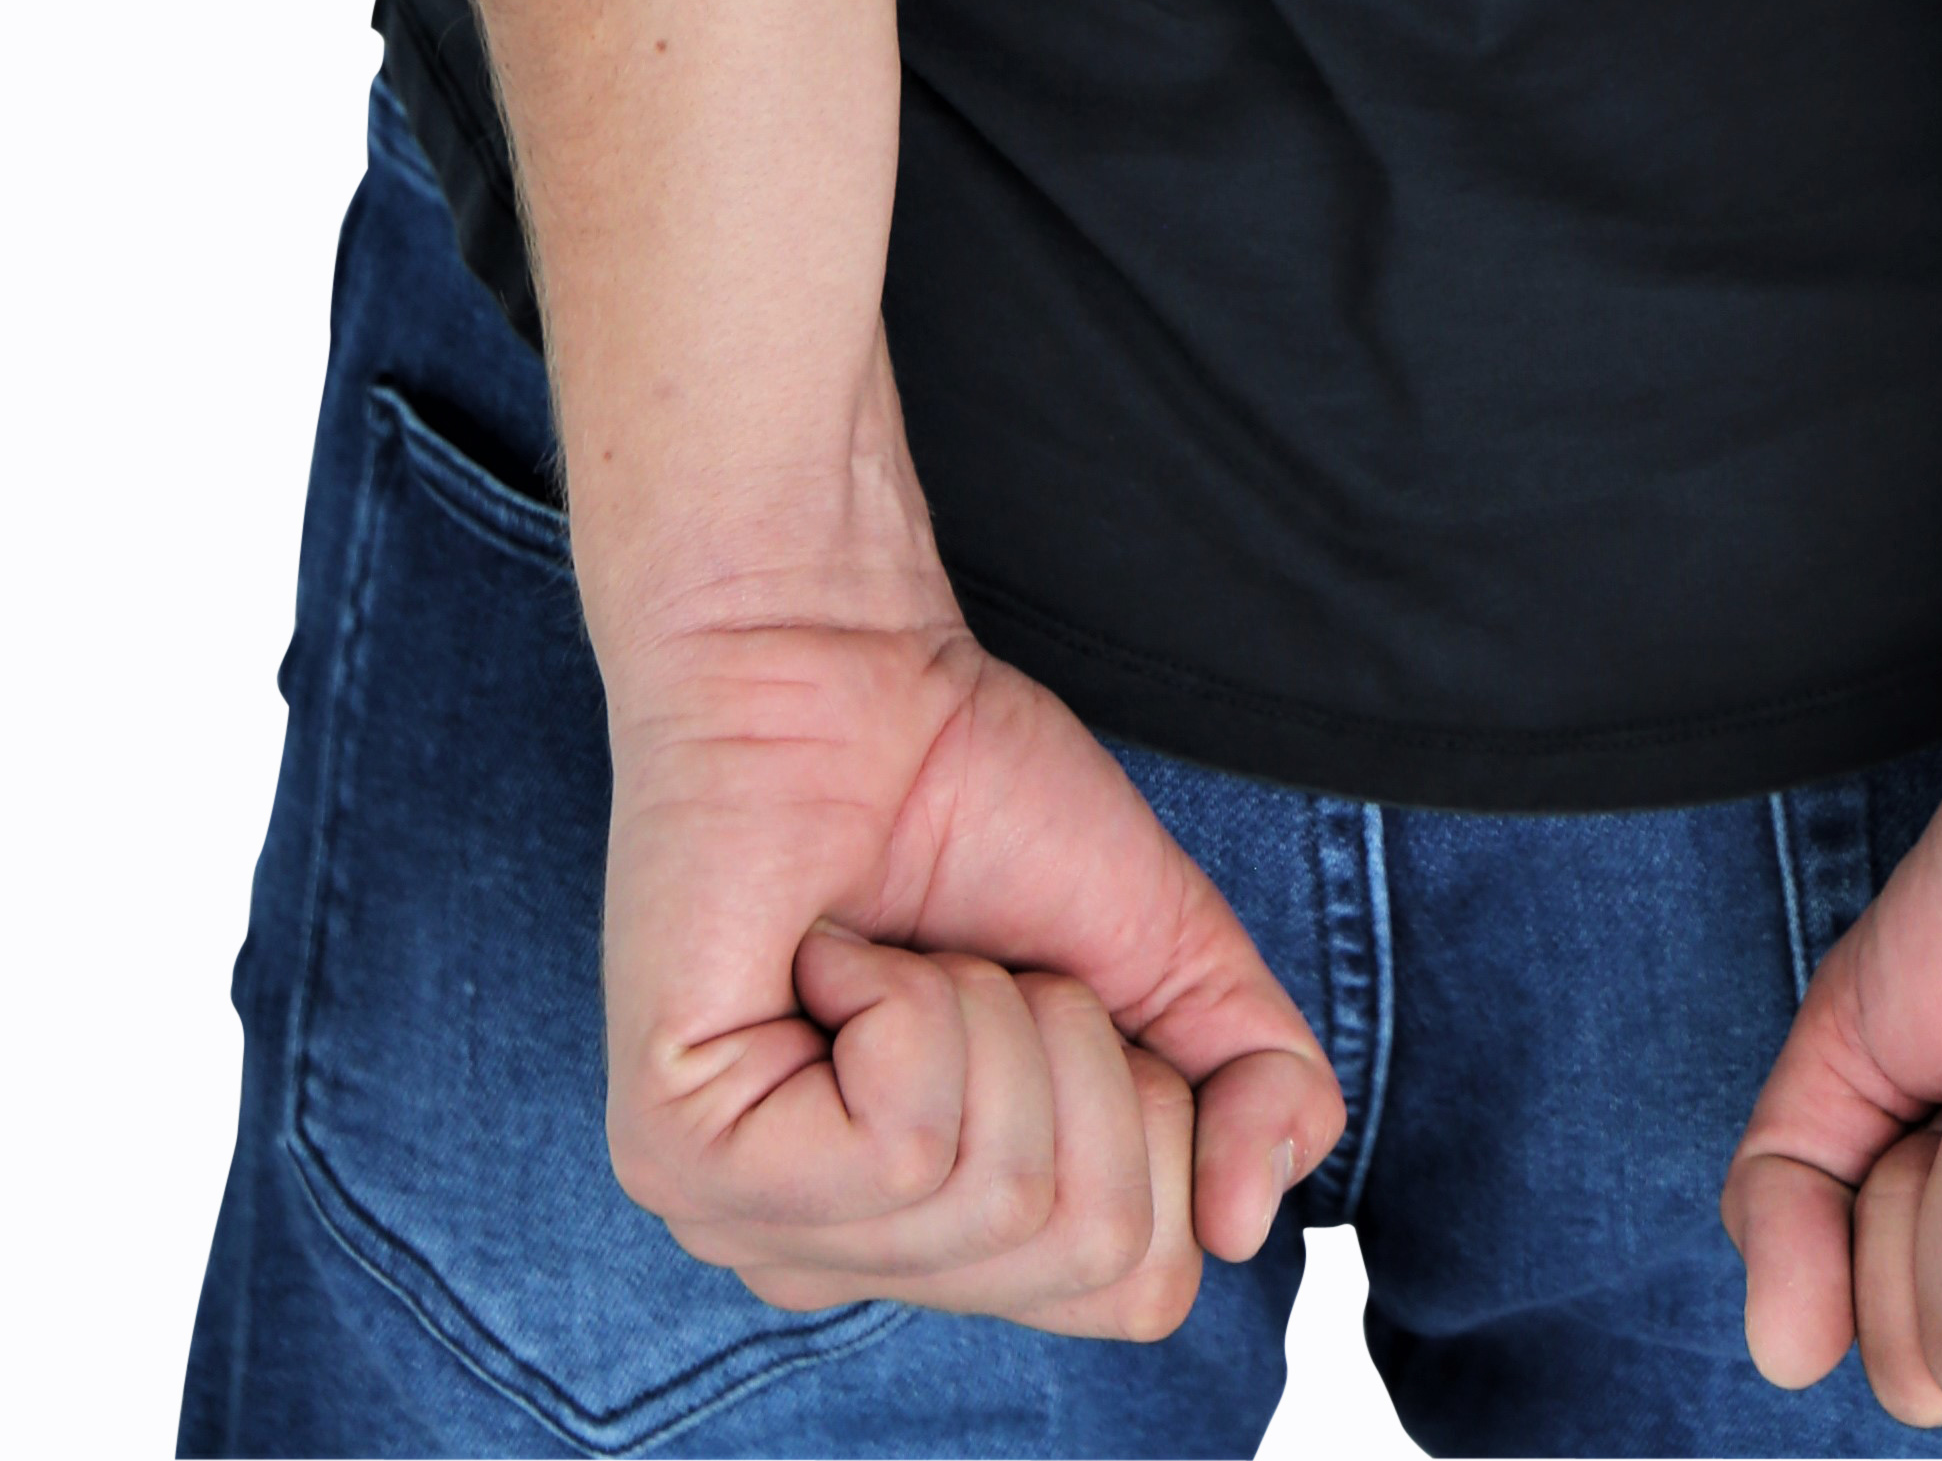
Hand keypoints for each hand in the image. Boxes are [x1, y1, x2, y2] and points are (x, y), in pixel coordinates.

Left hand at [602, 605, 1342, 1335]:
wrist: (838, 656)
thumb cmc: (981, 795)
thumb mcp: (1167, 957)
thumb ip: (1260, 1087)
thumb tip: (1249, 1223)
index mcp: (943, 1243)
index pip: (1141, 1285)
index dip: (1154, 1111)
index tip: (1058, 988)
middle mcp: (841, 1266)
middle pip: (1086, 1247)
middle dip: (1074, 1049)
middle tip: (976, 958)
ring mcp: (750, 1224)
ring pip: (993, 1190)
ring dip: (986, 1011)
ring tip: (898, 950)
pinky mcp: (681, 1157)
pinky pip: (893, 1146)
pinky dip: (902, 1006)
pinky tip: (828, 954)